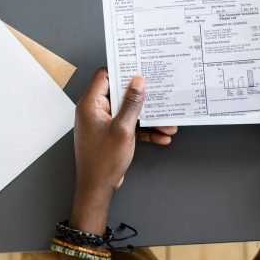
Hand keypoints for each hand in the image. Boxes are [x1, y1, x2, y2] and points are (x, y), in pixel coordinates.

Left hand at [74, 68, 176, 198]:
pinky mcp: (111, 133)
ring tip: (168, 122)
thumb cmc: (103, 161)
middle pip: (120, 93)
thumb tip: (138, 81)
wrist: (97, 189)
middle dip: (142, 97)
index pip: (104, 76)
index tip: (139, 69)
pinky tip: (161, 136)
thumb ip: (132, 104)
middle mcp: (95, 110)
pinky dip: (143, 130)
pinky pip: (129, 125)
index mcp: (91, 104)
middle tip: (158, 91)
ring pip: (128, 111)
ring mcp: (103, 122)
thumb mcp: (123, 129)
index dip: (122, 70)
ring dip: (147, 117)